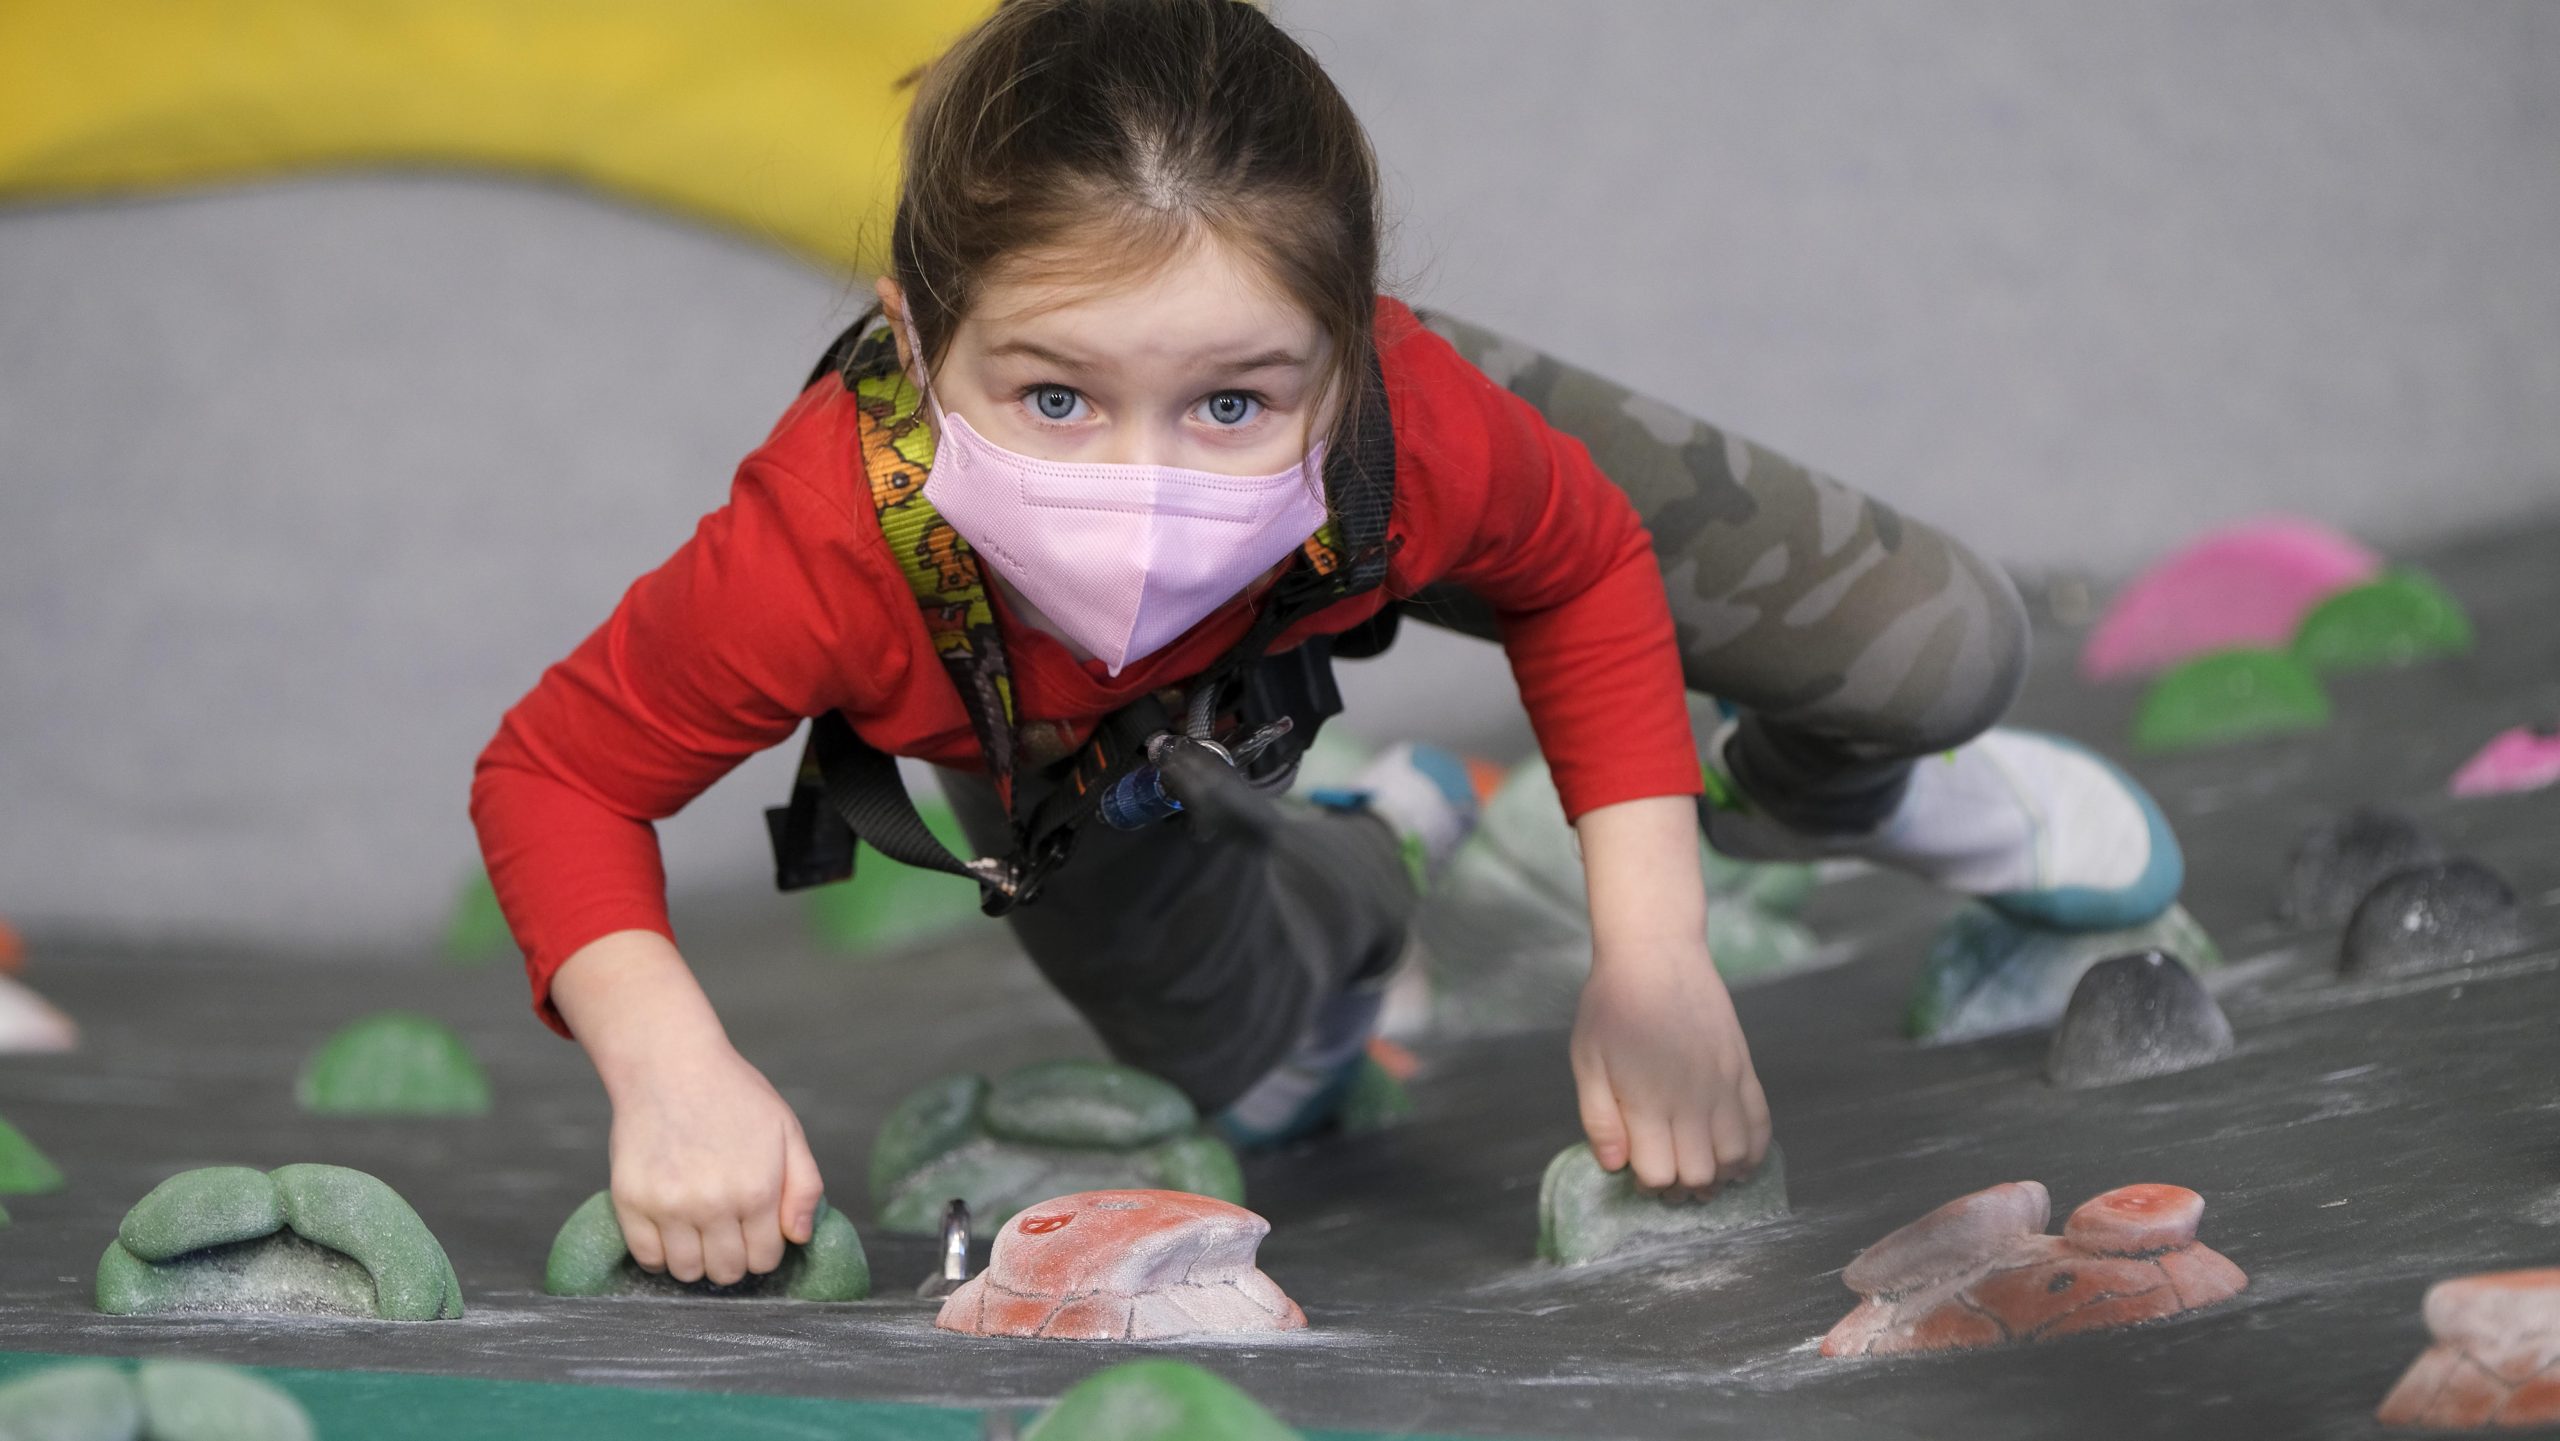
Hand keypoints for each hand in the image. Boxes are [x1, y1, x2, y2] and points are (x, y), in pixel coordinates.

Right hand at [550, 930, 825, 1285]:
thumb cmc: (733, 1096)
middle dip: (733, 1259)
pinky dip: (660, 1255)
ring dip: (696, 1260)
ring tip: (698, 1231)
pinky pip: (647, 1258)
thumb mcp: (786, 1130)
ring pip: (687, 1272)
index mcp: (757, 1190)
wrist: (670, 1065)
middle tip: (726, 1232)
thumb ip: (803, 1187)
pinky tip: (670, 1230)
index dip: (763, 1250)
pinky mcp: (630, 1202)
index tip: (754, 1233)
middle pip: (727, 1272)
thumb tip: (798, 1237)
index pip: (765, 1258)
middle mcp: (713, 1204)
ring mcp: (668, 1206)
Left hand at [1568, 794, 1774, 1197]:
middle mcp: (1691, 1099)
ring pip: (1735, 1157)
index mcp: (1647, 1099)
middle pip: (1700, 1174)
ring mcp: (1723, 1084)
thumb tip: (1615, 1167)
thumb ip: (1599, 1119)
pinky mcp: (1743, 1069)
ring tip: (1697, 1163)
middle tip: (1665, 1170)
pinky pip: (1761, 1125)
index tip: (1637, 1167)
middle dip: (1681, 1186)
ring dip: (1718, 1173)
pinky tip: (1734, 1155)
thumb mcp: (1587, 1061)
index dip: (1647, 1182)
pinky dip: (1752, 1151)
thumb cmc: (1612, 1007)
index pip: (1660, 1174)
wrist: (1655, 953)